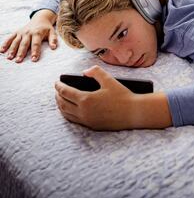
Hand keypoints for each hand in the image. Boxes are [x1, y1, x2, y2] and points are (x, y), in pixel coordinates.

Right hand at [1, 9, 57, 62]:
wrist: (40, 19)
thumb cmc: (46, 28)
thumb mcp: (52, 32)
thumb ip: (53, 40)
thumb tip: (54, 47)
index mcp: (37, 33)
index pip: (36, 43)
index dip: (35, 51)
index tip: (34, 59)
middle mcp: (28, 33)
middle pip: (24, 44)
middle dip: (21, 52)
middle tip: (18, 61)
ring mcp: (21, 32)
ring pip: (16, 41)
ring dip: (12, 50)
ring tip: (9, 57)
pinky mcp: (16, 32)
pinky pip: (10, 38)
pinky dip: (5, 44)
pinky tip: (1, 50)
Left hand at [55, 65, 172, 130]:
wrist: (133, 113)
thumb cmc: (122, 95)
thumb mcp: (109, 80)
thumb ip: (95, 72)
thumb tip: (84, 72)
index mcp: (86, 99)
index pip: (66, 92)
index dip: (59, 86)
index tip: (56, 82)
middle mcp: (84, 112)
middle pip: (63, 104)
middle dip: (58, 96)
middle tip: (57, 90)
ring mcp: (87, 120)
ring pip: (67, 114)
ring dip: (61, 106)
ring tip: (61, 100)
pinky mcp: (92, 126)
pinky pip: (75, 120)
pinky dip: (69, 114)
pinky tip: (71, 110)